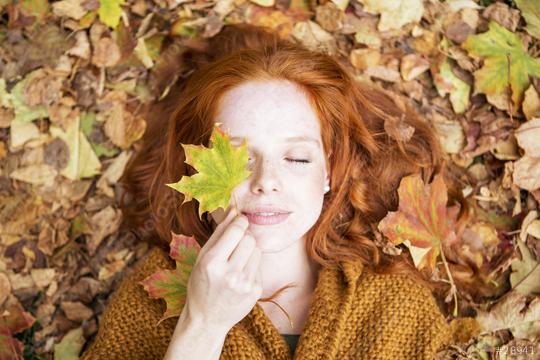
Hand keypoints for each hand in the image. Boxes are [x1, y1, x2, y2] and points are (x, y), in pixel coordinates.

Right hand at [183, 207, 262, 329]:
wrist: (207, 319)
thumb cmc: (201, 283)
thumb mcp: (202, 257)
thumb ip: (219, 232)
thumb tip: (234, 209)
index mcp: (212, 262)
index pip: (236, 231)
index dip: (241, 221)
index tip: (240, 220)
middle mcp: (229, 274)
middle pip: (250, 239)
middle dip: (245, 237)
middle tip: (236, 243)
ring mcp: (244, 284)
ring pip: (257, 251)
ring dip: (249, 251)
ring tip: (236, 262)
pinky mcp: (255, 291)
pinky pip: (259, 266)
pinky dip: (251, 266)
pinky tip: (239, 276)